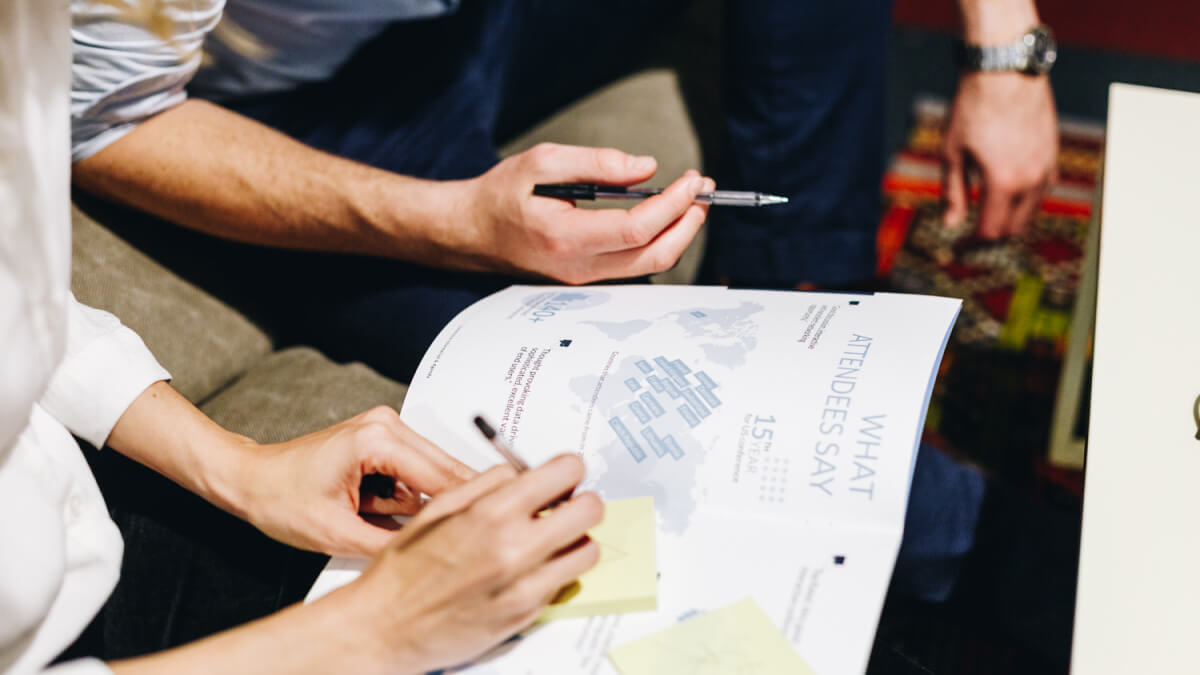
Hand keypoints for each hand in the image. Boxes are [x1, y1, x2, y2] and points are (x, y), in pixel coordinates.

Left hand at [234, 406, 476, 556]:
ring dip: (415, 501)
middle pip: (445, 470)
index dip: (465, 508)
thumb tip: (434, 554)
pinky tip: (375, 505)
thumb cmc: (280, 499)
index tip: (488, 528)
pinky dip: (404, 492)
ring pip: (432, 472)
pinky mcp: (383, 436)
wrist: (251, 479)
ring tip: (372, 513)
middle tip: (437, 536)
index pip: (441, 478)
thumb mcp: (338, 534)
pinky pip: (415, 469)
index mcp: (376, 441)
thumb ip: (392, 543)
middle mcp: (387, 424)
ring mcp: (386, 426)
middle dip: (441, 506)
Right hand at [342, 455, 601, 673]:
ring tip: (553, 539)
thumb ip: (485, 484)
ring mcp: (525, 585)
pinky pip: (566, 582)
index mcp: (491, 513)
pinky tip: (532, 567)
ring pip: (588, 550)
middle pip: (590, 510)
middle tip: (568, 504)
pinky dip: (557, 570)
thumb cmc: (402, 572)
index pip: (565, 472)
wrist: (384, 628)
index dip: (569, 468)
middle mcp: (514, 548)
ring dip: (576, 539)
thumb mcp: (437, 508)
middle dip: (582, 502)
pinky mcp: (527, 614)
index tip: (567, 472)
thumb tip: (520, 472)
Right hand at [461, 143, 712, 283]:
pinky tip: (664, 216)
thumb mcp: (542, 162)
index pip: (637, 228)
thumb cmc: (501, 196)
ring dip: (678, 233)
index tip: (691, 179)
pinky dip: (658, 241)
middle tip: (702, 190)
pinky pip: (635, 265)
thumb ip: (596, 164)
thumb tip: (645, 168)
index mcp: (566, 236)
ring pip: (650, 265)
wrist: (472, 233)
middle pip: (655, 256)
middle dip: (688, 223)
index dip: (672, 204)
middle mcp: (579, 266)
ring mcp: (585, 278)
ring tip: (690, 200)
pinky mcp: (588, 278)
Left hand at [941, 72, 1057, 237]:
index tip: (957, 248)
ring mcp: (1046, 168)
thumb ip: (953, 192)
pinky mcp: (1053, 155)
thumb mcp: (951, 153)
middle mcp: (1030, 181)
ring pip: (1031, 213)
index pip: (990, 232)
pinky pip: (1042, 192)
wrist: (1005, 72)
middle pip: (1013, 228)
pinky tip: (1007, 196)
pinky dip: (1024, 202)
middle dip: (990, 238)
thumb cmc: (972, 109)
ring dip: (1009, 221)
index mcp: (1002, 183)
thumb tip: (951, 225)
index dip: (971, 245)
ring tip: (986, 217)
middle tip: (969, 237)